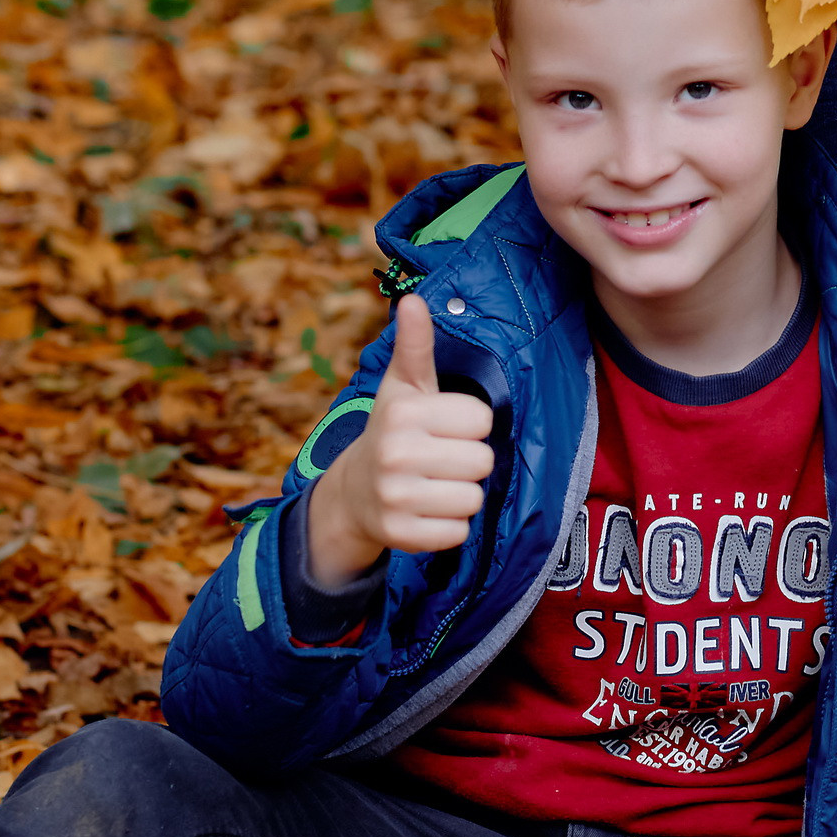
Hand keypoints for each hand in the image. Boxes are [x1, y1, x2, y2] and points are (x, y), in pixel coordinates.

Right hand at [303, 297, 495, 588]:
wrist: (354, 493)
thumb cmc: (393, 430)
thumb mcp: (403, 387)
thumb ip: (416, 346)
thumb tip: (413, 300)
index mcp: (403, 412)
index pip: (481, 419)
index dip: (469, 424)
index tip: (444, 427)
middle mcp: (395, 453)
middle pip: (483, 461)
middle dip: (468, 461)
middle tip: (440, 459)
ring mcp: (395, 497)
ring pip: (474, 499)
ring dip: (461, 494)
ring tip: (434, 484)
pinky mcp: (400, 536)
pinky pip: (459, 533)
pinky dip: (450, 526)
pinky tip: (427, 511)